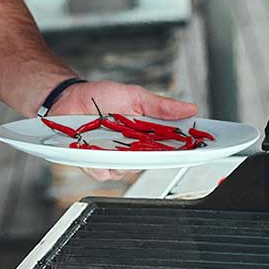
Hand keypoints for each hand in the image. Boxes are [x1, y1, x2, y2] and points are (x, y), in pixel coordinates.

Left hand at [51, 80, 198, 182]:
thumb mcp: (134, 96)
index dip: (186, 150)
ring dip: (123, 159)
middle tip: (156, 146)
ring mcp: (112, 158)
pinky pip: (102, 171)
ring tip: (117, 143)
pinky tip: (97, 152)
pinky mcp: (92, 163)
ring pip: (126, 170)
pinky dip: (100, 163)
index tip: (200, 148)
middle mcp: (131, 150)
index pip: (171, 147)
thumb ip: (160, 106)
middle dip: (155, 157)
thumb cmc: (100, 97)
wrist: (68, 97)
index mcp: (145, 135)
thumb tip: (190, 108)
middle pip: (151, 163)